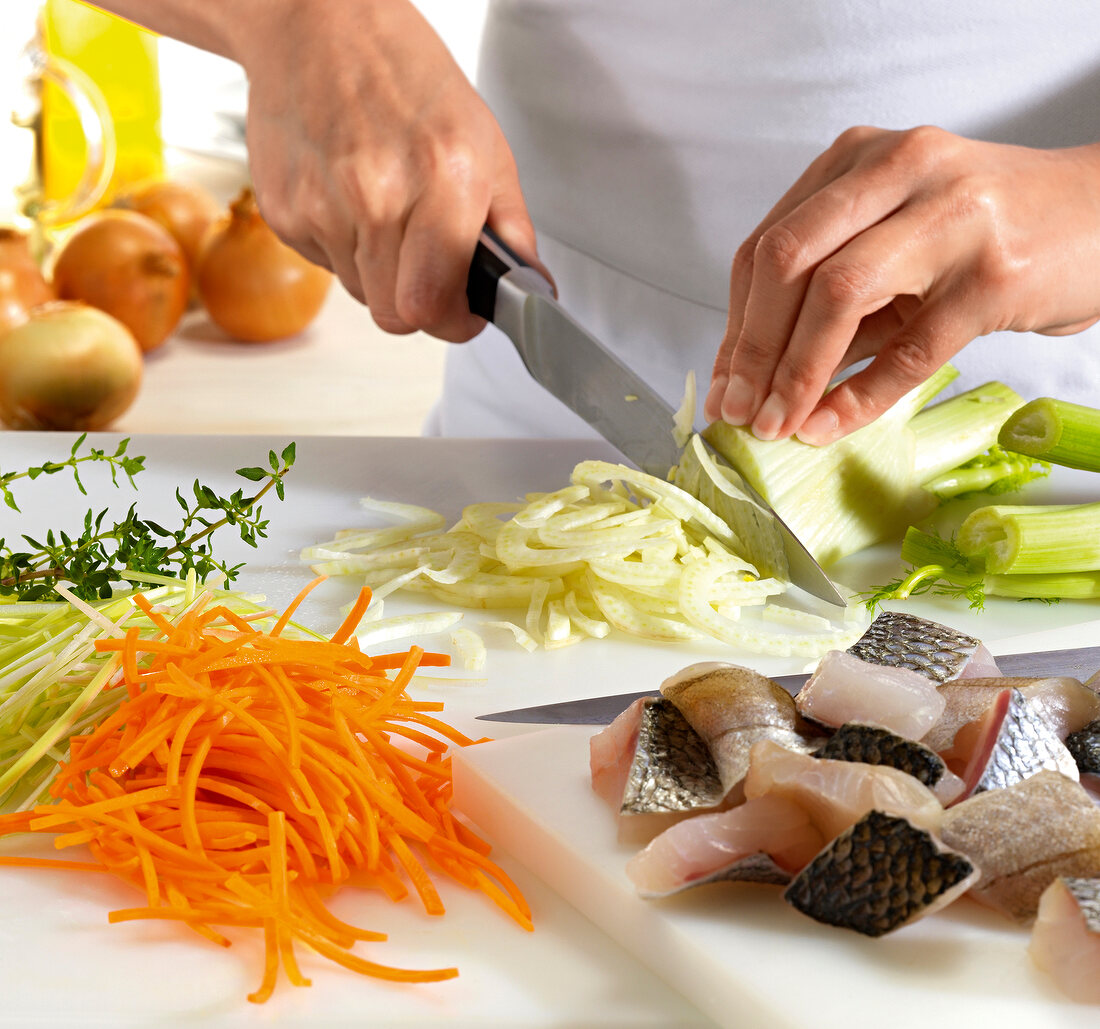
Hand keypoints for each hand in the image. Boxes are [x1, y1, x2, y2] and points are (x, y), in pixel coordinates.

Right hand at [236, 0, 547, 340]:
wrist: (317, 24)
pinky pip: (324, 267)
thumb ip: (511, 226)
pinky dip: (343, 248)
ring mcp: (322, 206)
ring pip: (361, 295)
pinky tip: (349, 198)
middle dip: (419, 304)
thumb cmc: (405, 76)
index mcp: (441, 179)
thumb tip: (530, 285)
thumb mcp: (484, 141)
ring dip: (381, 274)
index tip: (463, 314)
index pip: (434, 306)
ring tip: (387, 212)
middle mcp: (377, 196)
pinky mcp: (284, 211)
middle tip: (429, 269)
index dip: (454, 323)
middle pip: (395, 316)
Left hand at [705, 126, 1099, 443]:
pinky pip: (910, 349)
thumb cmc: (982, 233)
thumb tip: (756, 376)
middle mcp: (899, 170)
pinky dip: (861, 396)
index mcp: (861, 160)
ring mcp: (949, 217)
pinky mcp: (993, 274)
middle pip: (788, 262)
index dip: (736, 324)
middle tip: (740, 411)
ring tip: (778, 423)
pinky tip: (832, 425)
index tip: (724, 384)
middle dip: (752, 349)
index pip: (768, 245)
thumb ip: (829, 298)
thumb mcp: (893, 244)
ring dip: (796, 374)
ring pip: (839, 296)